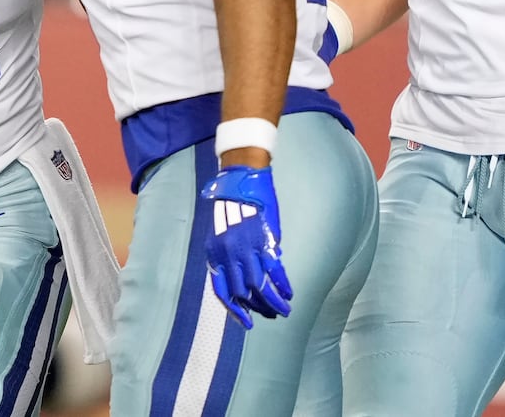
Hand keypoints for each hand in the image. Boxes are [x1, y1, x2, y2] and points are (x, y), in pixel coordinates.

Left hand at [200, 165, 293, 327]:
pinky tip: (289, 294)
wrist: (241, 181)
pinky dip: (282, 285)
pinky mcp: (263, 241)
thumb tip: (249, 279)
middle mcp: (228, 255)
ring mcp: (246, 249)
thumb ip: (232, 258)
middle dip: (258, 307)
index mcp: (215, 254)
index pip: (223, 291)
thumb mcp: (221, 235)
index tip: (246, 322)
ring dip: (272, 302)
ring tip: (283, 310)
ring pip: (260, 286)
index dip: (235, 310)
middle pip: (243, 291)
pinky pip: (274, 271)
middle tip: (271, 315)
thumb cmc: (230, 207)